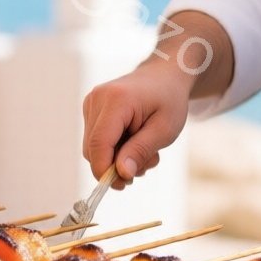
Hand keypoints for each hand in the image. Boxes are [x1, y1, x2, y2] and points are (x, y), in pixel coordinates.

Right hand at [81, 58, 193, 186]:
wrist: (164, 75)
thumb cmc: (169, 100)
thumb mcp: (164, 129)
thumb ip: (141, 150)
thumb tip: (121, 174)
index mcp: (116, 100)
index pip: (99, 143)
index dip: (105, 170)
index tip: (122, 185)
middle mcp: (97, 99)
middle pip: (93, 149)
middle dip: (115, 166)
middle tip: (145, 165)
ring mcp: (91, 103)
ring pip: (93, 147)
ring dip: (117, 158)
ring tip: (145, 151)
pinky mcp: (91, 109)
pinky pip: (96, 140)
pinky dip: (114, 149)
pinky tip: (134, 142)